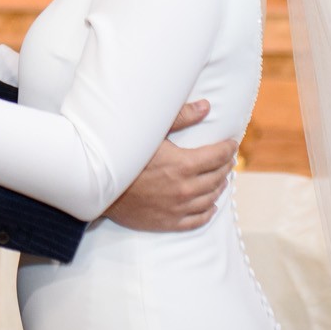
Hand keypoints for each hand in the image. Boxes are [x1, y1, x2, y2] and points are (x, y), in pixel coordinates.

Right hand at [104, 100, 236, 231]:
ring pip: (210, 198)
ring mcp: (178, 208)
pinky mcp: (169, 222)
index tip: (231, 144)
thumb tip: (207, 107)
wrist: (99, 187)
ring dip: (219, 187)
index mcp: (183, 165)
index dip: (228, 148)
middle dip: (225, 166)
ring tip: (221, 178)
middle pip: (217, 177)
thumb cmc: (124, 155)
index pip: (217, 156)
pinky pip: (197, 220)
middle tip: (227, 159)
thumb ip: (181, 117)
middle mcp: (185, 188)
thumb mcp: (150, 131)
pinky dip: (208, 211)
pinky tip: (210, 205)